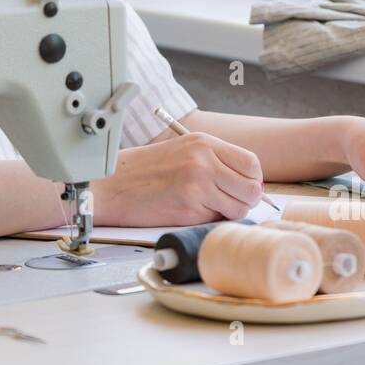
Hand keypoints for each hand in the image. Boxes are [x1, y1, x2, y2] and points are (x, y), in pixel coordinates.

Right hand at [92, 132, 263, 226]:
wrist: (112, 185)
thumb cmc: (145, 172)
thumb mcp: (183, 152)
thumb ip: (215, 162)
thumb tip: (249, 186)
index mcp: (204, 143)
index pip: (252, 164)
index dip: (252, 181)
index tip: (242, 190)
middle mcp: (204, 160)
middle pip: (252, 189)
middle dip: (245, 201)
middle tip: (226, 204)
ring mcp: (197, 183)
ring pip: (239, 209)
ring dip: (228, 214)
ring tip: (205, 208)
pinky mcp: (189, 206)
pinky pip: (217, 220)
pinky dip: (208, 221)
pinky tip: (189, 212)